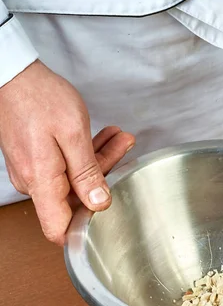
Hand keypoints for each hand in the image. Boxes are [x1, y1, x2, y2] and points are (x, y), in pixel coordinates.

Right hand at [0, 60, 134, 244]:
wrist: (14, 75)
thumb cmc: (40, 97)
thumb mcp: (74, 134)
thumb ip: (87, 173)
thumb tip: (99, 203)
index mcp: (41, 181)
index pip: (58, 228)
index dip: (83, 230)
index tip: (109, 217)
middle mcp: (33, 181)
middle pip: (73, 199)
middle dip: (104, 176)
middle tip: (125, 149)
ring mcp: (32, 170)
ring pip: (72, 178)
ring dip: (98, 160)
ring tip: (118, 138)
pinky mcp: (35, 159)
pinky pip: (63, 165)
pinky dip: (83, 153)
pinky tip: (102, 137)